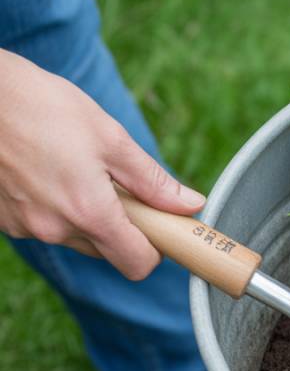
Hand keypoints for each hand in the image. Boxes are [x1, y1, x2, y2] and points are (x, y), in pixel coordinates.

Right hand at [0, 49, 205, 279]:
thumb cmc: (42, 106)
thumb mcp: (110, 137)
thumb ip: (153, 181)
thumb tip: (190, 204)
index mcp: (88, 212)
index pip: (137, 264)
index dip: (156, 249)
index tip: (160, 225)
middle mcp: (54, 229)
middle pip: (108, 251)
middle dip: (122, 226)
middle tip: (118, 185)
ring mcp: (24, 227)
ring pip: (76, 237)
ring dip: (87, 215)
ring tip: (76, 169)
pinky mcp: (3, 219)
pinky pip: (44, 224)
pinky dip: (55, 207)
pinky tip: (47, 171)